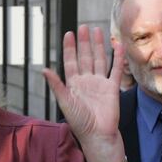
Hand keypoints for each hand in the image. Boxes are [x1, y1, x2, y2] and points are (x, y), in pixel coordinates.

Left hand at [43, 25, 125, 161]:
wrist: (98, 135)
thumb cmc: (79, 122)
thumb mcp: (65, 102)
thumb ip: (56, 85)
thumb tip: (44, 69)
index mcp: (73, 84)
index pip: (70, 61)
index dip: (69, 48)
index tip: (68, 34)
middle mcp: (86, 81)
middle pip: (85, 57)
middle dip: (84, 42)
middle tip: (83, 27)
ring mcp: (100, 83)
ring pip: (99, 60)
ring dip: (98, 46)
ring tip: (97, 31)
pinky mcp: (112, 88)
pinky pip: (115, 70)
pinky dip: (117, 58)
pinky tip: (117, 46)